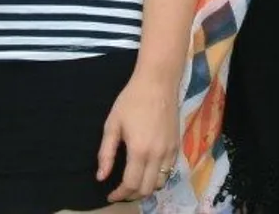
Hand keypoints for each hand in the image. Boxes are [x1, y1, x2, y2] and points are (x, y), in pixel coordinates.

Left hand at [99, 77, 180, 201]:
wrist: (158, 83)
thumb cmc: (131, 101)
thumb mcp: (112, 125)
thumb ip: (106, 153)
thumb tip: (101, 176)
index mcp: (139, 151)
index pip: (131, 184)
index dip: (119, 194)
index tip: (110, 195)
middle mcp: (157, 155)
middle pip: (147, 188)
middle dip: (132, 195)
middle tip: (121, 192)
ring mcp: (170, 151)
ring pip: (160, 182)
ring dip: (146, 188)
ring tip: (134, 183)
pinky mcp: (177, 145)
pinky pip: (169, 170)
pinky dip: (158, 177)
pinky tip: (148, 170)